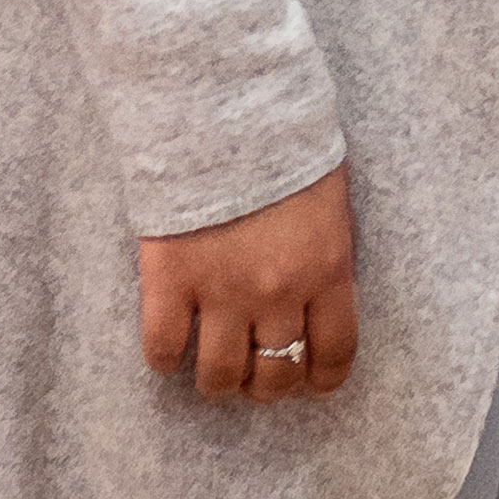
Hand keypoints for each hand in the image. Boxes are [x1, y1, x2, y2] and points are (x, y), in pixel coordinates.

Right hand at [139, 164, 358, 401]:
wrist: (223, 114)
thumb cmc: (286, 145)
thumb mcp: (331, 201)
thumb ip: (329, 253)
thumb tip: (325, 290)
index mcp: (328, 271)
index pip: (336, 352)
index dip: (323, 378)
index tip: (311, 382)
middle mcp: (278, 293)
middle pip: (277, 373)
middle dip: (269, 384)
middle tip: (256, 373)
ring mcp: (221, 292)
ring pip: (221, 375)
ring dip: (220, 381)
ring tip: (215, 368)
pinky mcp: (169, 283)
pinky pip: (163, 348)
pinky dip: (165, 359)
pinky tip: (171, 350)